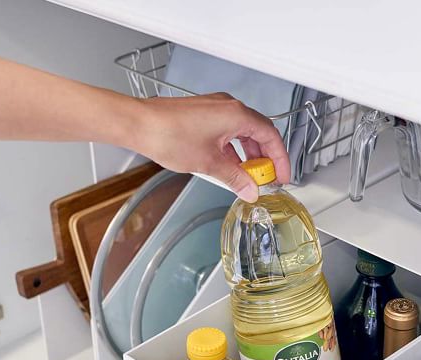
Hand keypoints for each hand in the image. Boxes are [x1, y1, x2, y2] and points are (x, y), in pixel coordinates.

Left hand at [135, 93, 291, 201]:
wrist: (138, 123)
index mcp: (236, 115)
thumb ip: (235, 179)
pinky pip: (228, 132)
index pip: (271, 136)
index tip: (282, 176)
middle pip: (259, 134)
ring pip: (243, 133)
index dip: (280, 159)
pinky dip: (233, 150)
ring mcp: (215, 109)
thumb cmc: (168, 135)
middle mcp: (228, 107)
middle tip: (266, 179)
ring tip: (247, 177)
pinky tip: (229, 167)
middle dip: (265, 159)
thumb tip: (250, 190)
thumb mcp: (210, 164)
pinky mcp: (203, 115)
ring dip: (248, 156)